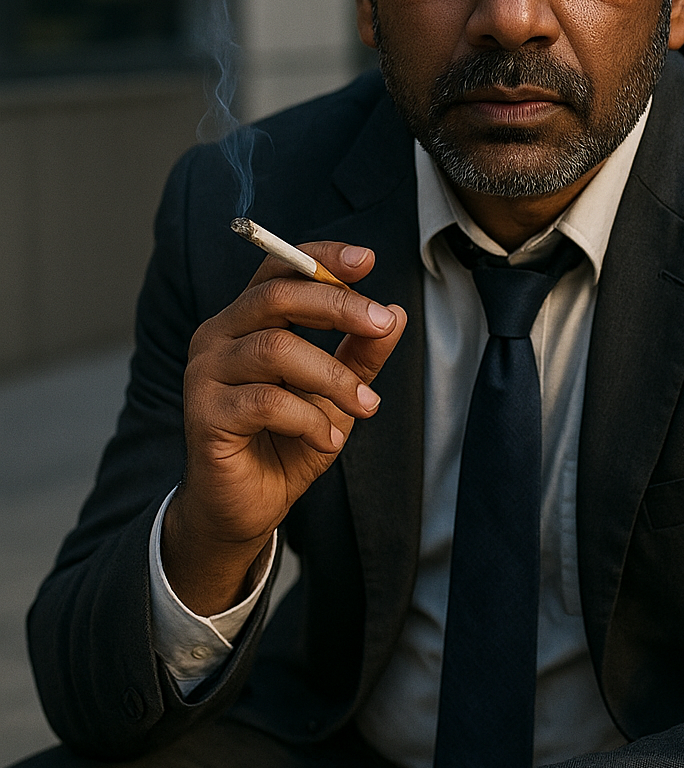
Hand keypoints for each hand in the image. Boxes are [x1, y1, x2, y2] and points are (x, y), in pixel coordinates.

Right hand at [163, 242, 406, 613]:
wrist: (247, 507)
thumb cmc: (286, 442)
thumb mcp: (335, 394)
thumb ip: (359, 354)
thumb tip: (395, 313)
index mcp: (246, 321)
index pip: (278, 270)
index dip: (321, 260)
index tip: (368, 261)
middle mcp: (218, 337)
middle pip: (276, 297)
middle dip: (337, 306)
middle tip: (382, 325)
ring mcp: (205, 374)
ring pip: (275, 349)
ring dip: (333, 376)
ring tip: (365, 406)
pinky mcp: (205, 415)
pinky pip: (266, 402)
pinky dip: (309, 419)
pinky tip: (329, 439)